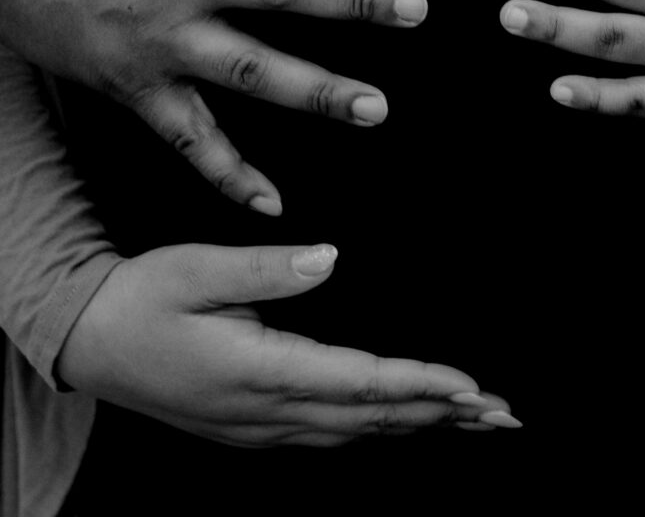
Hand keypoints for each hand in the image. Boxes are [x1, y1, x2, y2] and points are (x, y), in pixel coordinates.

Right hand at [57, 242, 513, 445]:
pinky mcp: (253, 426)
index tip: (472, 387)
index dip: (420, 385)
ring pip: (357, 433)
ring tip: (473, 422)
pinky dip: (380, 429)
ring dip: (420, 426)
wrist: (90, 342)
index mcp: (257, 370)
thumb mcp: (196, 268)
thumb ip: (266, 269)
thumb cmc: (142, 299)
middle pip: (372, 419)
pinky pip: (332, 435)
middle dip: (443, 416)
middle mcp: (266, 411)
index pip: (358, 382)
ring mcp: (260, 427)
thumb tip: (331, 259)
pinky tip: (403, 423)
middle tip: (504, 416)